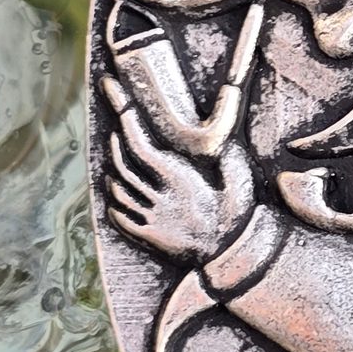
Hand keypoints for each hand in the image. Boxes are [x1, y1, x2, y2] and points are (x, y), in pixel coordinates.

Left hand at [102, 77, 254, 263]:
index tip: (112, 91)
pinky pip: (120, 216)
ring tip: (119, 154)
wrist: (231, 259)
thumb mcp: (240, 181)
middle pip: (123, 164)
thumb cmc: (238, 218)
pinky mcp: (149, 238)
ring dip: (115, 169)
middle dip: (116, 139)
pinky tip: (118, 192)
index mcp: (179, 179)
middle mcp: (160, 197)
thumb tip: (223, 137)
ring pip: (119, 189)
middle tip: (118, 121)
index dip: (123, 116)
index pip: (140, 145)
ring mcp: (151, 219)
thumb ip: (229, 157)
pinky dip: (115, 201)